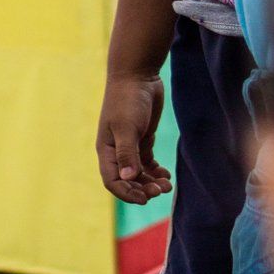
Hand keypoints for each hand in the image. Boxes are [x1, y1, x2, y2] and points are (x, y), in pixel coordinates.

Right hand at [97, 73, 171, 204]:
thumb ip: (127, 153)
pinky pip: (147, 162)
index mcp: (107, 150)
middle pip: (127, 180)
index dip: (127, 193)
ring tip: (166, 185)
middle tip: (160, 191)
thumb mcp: (127, 127)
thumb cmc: (128, 99)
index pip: (112, 181)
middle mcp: (116, 151)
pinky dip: (155, 171)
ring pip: (139, 173)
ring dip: (151, 182)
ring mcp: (130, 145)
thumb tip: (128, 179)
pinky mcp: (142, 138)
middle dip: (142, 189)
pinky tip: (166, 174)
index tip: (144, 199)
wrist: (138, 74)